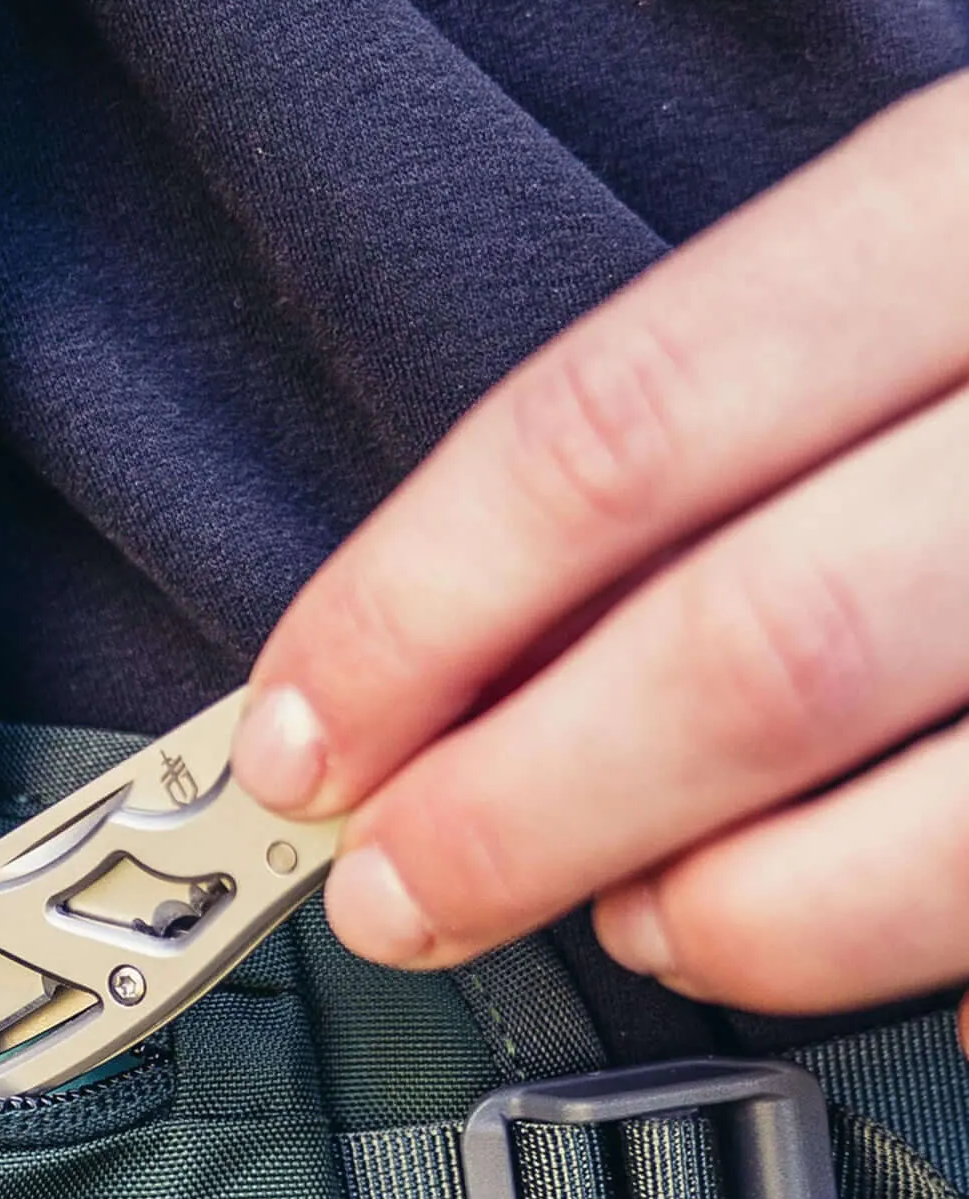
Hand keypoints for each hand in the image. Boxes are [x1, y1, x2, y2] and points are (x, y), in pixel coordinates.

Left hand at [235, 67, 968, 1029]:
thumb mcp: (921, 246)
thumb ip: (730, 422)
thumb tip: (447, 660)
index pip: (620, 425)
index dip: (414, 611)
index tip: (293, 740)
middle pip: (749, 647)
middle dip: (519, 807)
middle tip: (392, 894)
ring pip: (920, 825)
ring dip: (708, 911)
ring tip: (617, 913)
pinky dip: (877, 952)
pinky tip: (780, 930)